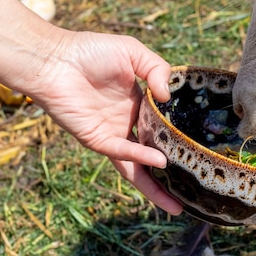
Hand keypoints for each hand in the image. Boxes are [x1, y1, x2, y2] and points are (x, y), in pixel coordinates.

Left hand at [26, 30, 183, 214]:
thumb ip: (157, 69)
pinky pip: (121, 152)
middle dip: (171, 173)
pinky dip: (139, 157)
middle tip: (193, 188)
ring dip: (155, 185)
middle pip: (153, 152)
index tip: (200, 147)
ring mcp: (112, 133)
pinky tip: (159, 161)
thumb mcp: (133, 52)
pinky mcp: (96, 139)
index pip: (162, 124)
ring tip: (176, 204)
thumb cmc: (91, 51)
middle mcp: (127, 122)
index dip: (179, 135)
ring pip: (137, 166)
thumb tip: (167, 97)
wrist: (54, 60)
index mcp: (137, 103)